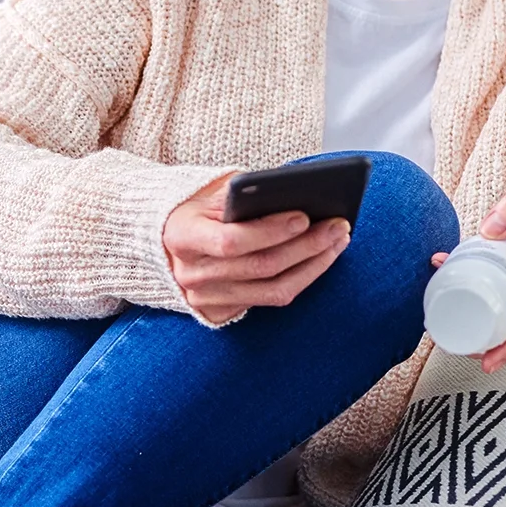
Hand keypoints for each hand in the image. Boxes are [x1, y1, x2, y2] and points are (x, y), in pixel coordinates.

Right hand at [164, 175, 351, 324]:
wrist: (167, 242)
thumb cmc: (198, 210)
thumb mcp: (210, 192)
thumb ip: (244, 195)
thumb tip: (296, 194)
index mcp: (181, 236)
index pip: (231, 241)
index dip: (270, 231)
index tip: (304, 217)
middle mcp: (190, 274)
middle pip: (260, 267)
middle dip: (306, 246)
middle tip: (338, 225)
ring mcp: (204, 299)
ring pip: (272, 290)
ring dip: (313, 265)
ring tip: (337, 241)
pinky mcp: (219, 313)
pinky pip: (270, 300)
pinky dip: (301, 279)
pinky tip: (319, 259)